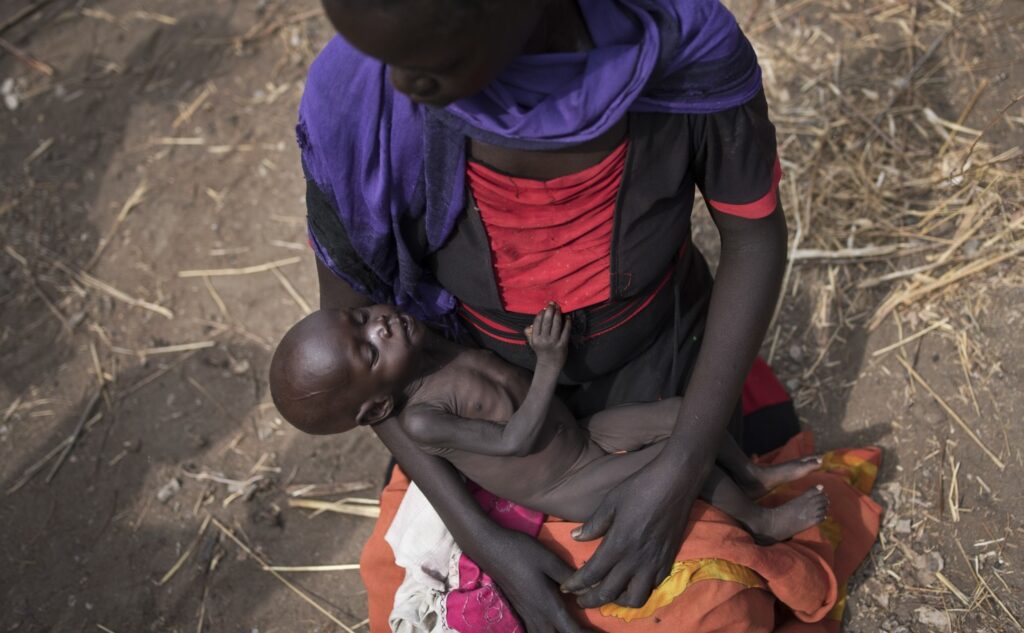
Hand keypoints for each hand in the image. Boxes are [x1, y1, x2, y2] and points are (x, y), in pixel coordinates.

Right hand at [476, 528, 593, 632]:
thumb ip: (571, 577)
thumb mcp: (549, 560)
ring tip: (573, 629)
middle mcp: (537, 617)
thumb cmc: (520, 551)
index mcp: (547, 606)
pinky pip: (535, 632)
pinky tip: (554, 626)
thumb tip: (593, 588)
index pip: (572, 632)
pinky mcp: (520, 612)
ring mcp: (526, 616)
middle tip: (591, 631)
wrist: (489, 548)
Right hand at [525, 302, 570, 369]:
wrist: (549, 365)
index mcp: (535, 338)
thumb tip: (529, 325)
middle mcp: (544, 340)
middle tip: (552, 303)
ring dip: (558, 314)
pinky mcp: (562, 344)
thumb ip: (529, 334)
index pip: (537, 322)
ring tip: (559, 308)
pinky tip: (567, 317)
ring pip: (556, 324)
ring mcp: (554, 342)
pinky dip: (567, 323)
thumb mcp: (532, 343)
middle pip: (547, 321)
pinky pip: (565, 331)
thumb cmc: (541, 352)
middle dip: (550, 310)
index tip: (544, 308)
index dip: (541, 313)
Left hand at [560, 456, 707, 608]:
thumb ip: (593, 524)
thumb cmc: (640, 488)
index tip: (565, 588)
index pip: (591, 575)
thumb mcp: (610, 503)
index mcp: (617, 545)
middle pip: (609, 593)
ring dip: (618, 602)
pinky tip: (631, 583)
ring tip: (608, 595)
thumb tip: (575, 536)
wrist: (675, 483)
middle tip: (580, 600)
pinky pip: (652, 588)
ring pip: (634, 599)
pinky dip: (639, 591)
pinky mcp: (668, 562)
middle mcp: (635, 560)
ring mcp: (653, 564)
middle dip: (590, 600)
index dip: (575, 585)